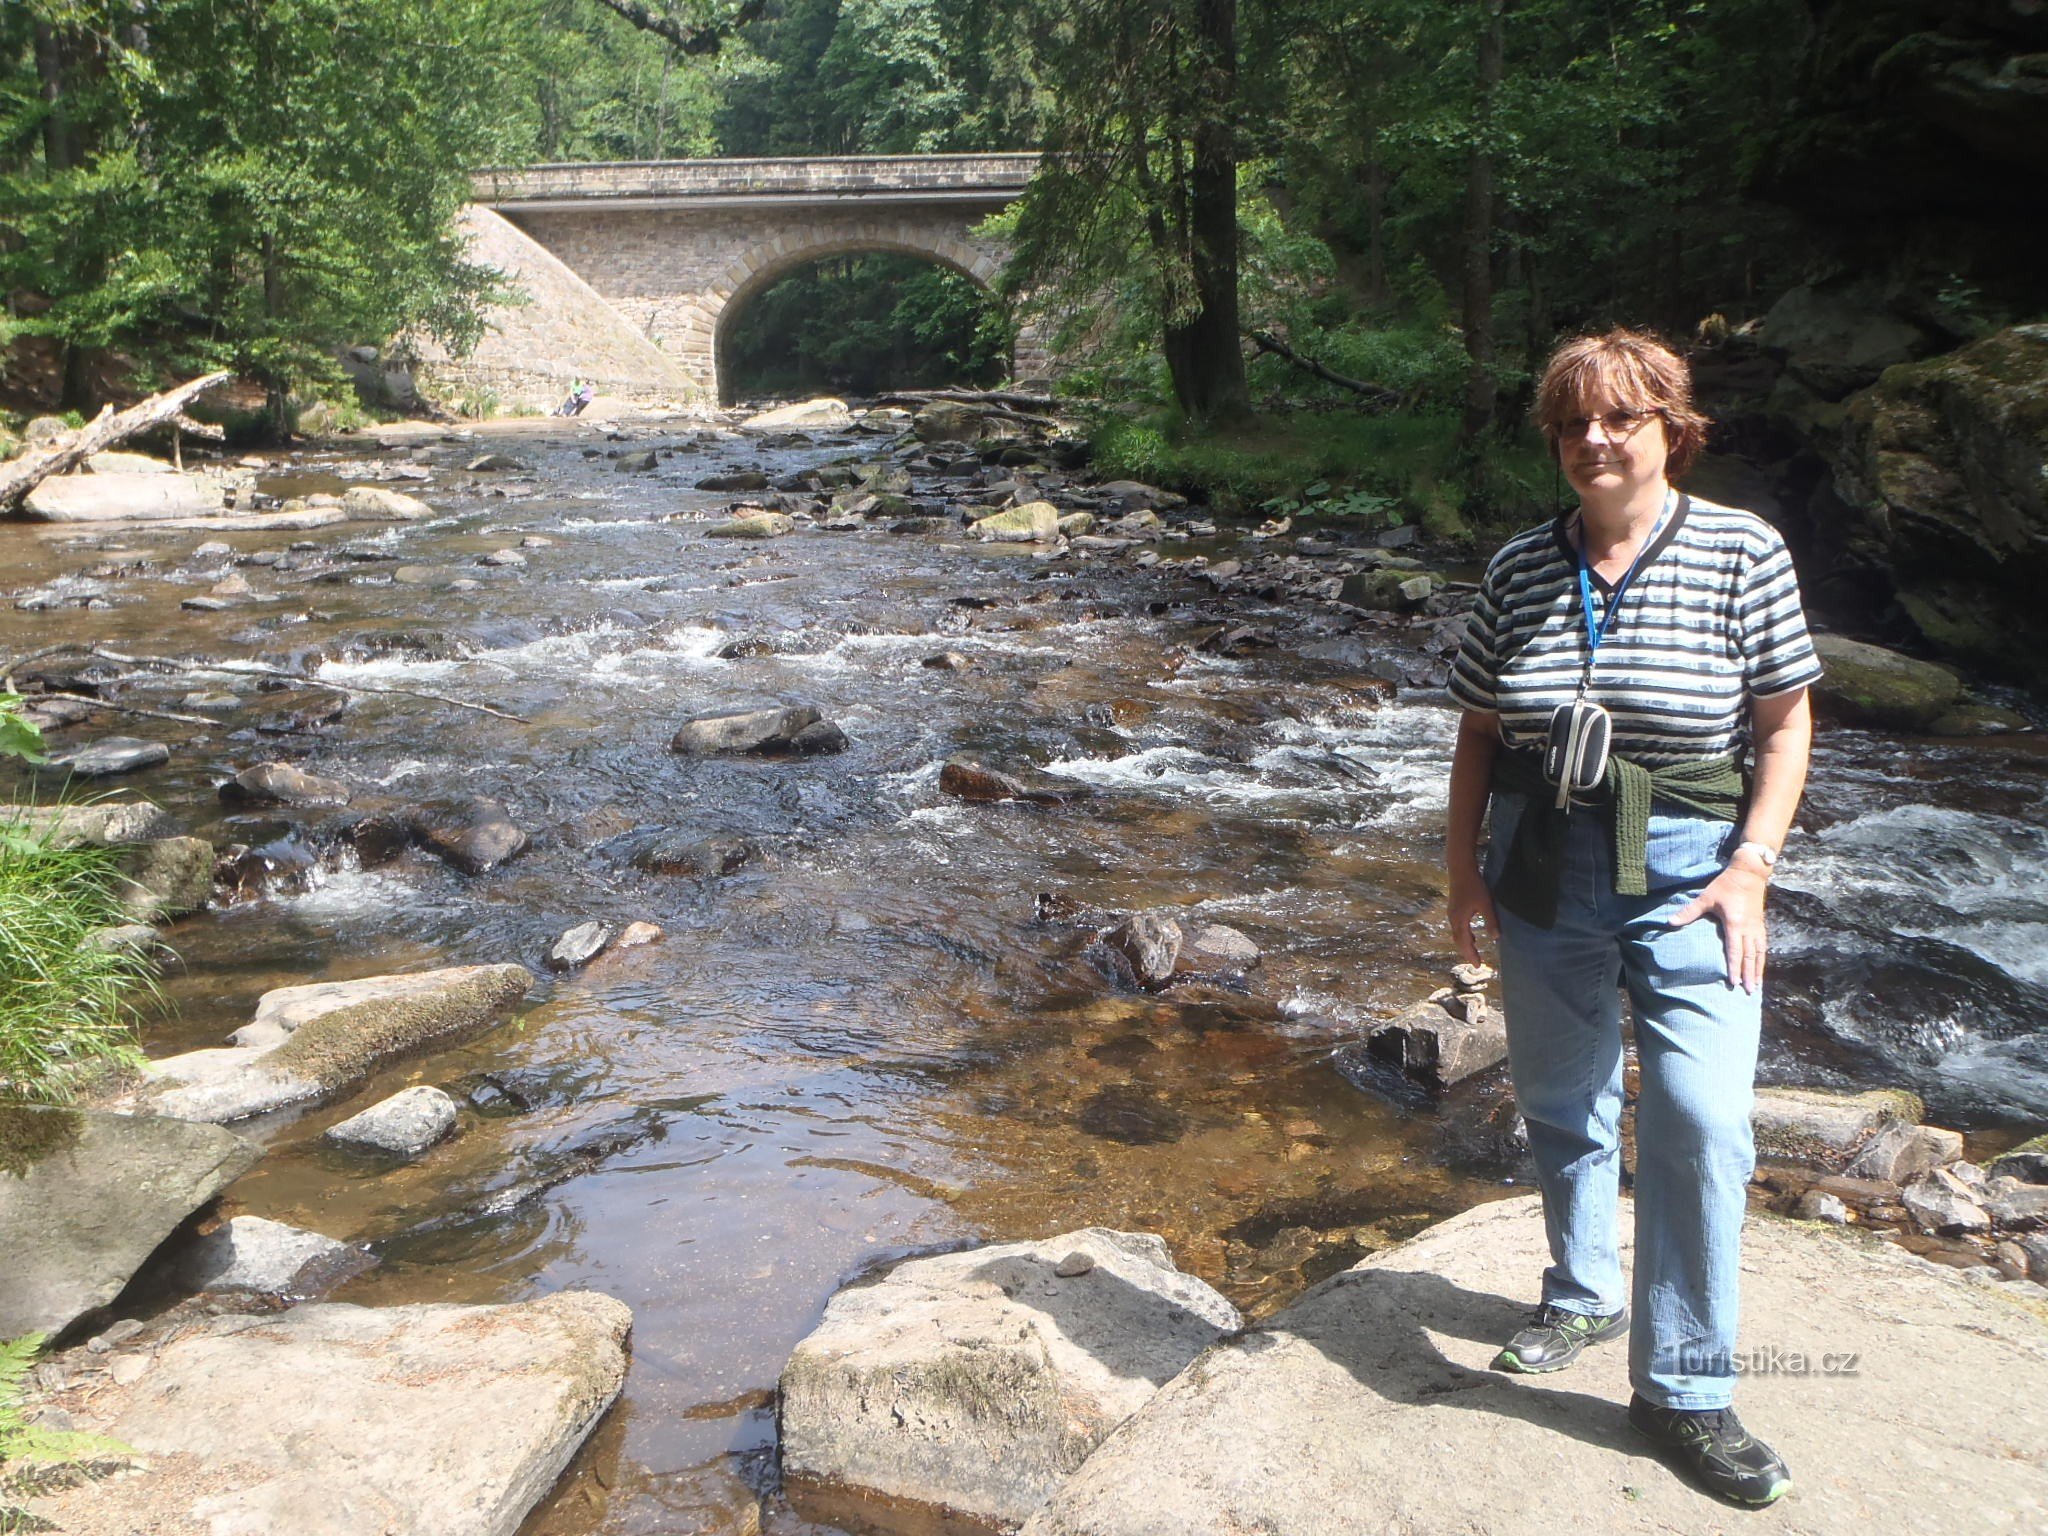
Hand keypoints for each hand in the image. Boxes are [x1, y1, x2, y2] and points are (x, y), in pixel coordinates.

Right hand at [1448, 861, 1497, 967]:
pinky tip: (1470, 935)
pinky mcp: (1453, 908)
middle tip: (1476, 963)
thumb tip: (1496, 938)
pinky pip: (1457, 927)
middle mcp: (1453, 919)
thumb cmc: (1474, 885)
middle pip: (1458, 941)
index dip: (1471, 955)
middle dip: (1467, 952)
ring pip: (1457, 934)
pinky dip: (1463, 935)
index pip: (1465, 943)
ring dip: (1465, 944)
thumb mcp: (1485, 904)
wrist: (1460, 869)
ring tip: (1474, 951)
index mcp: (1460, 920)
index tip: (1478, 966)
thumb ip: (1490, 921)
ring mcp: (1452, 913)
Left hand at [1670, 861, 1769, 992]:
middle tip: (1748, 991)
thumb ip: (1689, 912)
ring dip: (1758, 969)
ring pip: (1759, 953)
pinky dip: (1762, 958)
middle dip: (1748, 975)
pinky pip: (1763, 946)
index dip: (1734, 967)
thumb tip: (1670, 922)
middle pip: (1749, 956)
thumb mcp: (1706, 897)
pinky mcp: (1760, 924)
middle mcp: (1748, 928)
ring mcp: (1756, 927)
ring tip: (1756, 985)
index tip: (1734, 982)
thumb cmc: (1726, 885)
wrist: (1749, 873)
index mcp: (1734, 923)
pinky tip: (1760, 967)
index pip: (1734, 950)